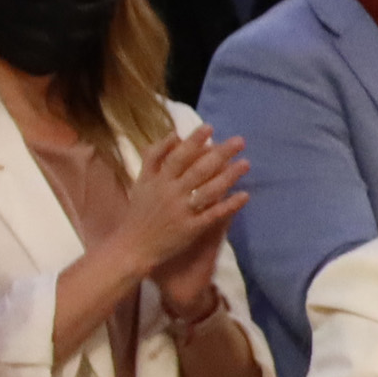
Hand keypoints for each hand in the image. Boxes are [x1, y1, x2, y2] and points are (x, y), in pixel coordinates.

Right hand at [125, 126, 248, 302]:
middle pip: (197, 170)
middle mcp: (169, 194)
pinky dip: (229, 205)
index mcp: (157, 182)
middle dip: (220, 154)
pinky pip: (213, 215)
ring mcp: (181, 212)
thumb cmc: (138, 214)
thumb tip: (173, 136)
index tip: (209, 128)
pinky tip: (244, 196)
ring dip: (228, 177)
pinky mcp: (191, 229)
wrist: (131, 248)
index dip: (193, 142)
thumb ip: (153, 159)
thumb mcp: (141, 183)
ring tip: (246, 164)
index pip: (176, 157)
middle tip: (239, 141)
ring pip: (208, 191)